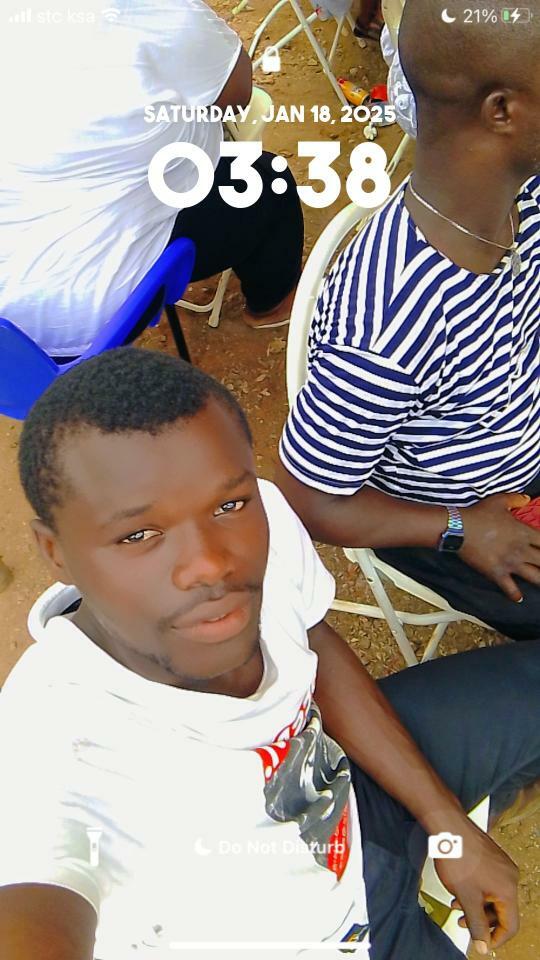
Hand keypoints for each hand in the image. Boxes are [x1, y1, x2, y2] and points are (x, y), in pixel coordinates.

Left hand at [434, 818, 518, 952]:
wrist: (449, 826)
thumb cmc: (458, 856)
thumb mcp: (466, 898)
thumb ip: (476, 924)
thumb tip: (483, 946)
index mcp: (508, 889)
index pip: (510, 925)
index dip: (495, 939)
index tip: (480, 943)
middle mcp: (510, 877)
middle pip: (502, 911)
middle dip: (481, 920)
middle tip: (462, 922)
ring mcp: (502, 866)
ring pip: (493, 896)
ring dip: (476, 905)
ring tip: (456, 905)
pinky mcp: (493, 858)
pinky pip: (489, 882)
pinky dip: (476, 891)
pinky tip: (459, 890)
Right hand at [460, 493, 539, 601]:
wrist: (460, 529)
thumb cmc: (480, 514)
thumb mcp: (499, 501)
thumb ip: (516, 499)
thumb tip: (527, 498)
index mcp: (524, 532)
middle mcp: (521, 550)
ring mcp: (511, 563)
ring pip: (534, 577)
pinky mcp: (497, 573)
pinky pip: (510, 588)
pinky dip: (515, 594)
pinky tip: (519, 598)